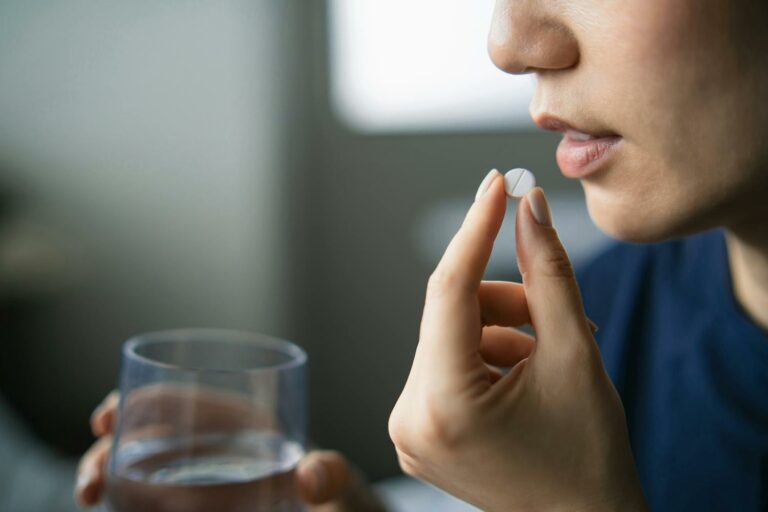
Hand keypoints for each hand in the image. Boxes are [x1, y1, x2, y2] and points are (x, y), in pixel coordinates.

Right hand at [76, 391, 385, 511]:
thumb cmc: (343, 501)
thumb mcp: (340, 486)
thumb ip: (331, 477)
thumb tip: (310, 476)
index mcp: (250, 427)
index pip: (189, 400)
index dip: (143, 402)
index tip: (108, 417)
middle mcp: (221, 451)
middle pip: (154, 438)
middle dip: (113, 448)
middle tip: (93, 477)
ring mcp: (207, 485)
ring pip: (145, 474)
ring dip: (111, 478)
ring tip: (92, 497)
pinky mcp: (199, 507)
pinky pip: (156, 502)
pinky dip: (131, 504)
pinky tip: (113, 511)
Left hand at [388, 173, 646, 511]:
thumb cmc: (589, 455)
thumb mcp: (575, 354)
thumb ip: (547, 273)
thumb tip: (528, 208)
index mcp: (444, 405)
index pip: (449, 288)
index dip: (476, 228)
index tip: (497, 185)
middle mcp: (410, 418)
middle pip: (450, 312)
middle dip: (506, 301)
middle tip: (554, 316)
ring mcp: (408, 429)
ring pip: (449, 334)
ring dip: (501, 330)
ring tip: (545, 361)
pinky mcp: (417, 430)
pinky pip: (446, 362)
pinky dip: (486, 354)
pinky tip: (523, 379)